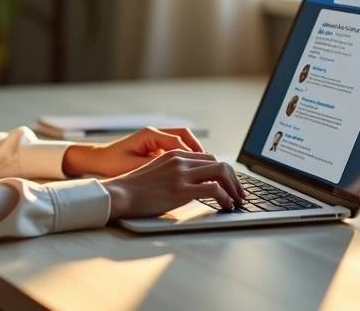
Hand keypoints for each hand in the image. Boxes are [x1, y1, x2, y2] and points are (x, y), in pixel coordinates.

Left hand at [62, 127, 204, 177]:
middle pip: (185, 136)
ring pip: (183, 140)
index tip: (203, 168)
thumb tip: (176, 174)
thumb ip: (155, 168)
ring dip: (194, 152)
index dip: (192, 155)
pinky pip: (176, 147)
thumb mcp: (134, 168)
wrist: (97, 160)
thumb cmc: (112, 164)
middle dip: (199, 151)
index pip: (178, 141)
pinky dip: (186, 156)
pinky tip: (191, 169)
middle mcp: (155, 133)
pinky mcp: (155, 146)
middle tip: (212, 166)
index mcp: (150, 135)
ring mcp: (156, 138)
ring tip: (205, 167)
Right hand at [99, 150, 244, 219]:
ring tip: (237, 201)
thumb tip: (191, 186)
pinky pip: (214, 190)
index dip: (223, 172)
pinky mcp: (181, 190)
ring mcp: (181, 174)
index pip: (208, 158)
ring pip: (221, 173)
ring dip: (234, 188)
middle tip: (240, 194)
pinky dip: (226, 198)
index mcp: (175, 154)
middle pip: (219, 163)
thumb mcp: (156, 172)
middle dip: (234, 179)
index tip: (229, 184)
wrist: (119, 194)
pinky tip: (227, 206)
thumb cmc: (135, 189)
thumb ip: (174, 172)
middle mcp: (180, 160)